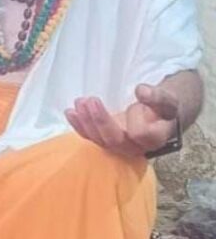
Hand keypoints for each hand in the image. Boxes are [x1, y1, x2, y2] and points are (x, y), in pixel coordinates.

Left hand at [65, 84, 179, 156]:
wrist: (158, 116)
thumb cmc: (163, 108)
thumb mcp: (168, 98)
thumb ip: (158, 96)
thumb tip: (141, 91)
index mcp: (154, 138)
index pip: (141, 134)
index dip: (136, 118)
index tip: (137, 101)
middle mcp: (136, 147)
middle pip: (114, 140)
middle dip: (100, 121)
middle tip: (91, 100)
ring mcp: (119, 146)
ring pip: (99, 140)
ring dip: (86, 121)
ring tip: (80, 101)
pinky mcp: (106, 140)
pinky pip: (90, 137)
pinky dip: (79, 126)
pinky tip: (70, 112)